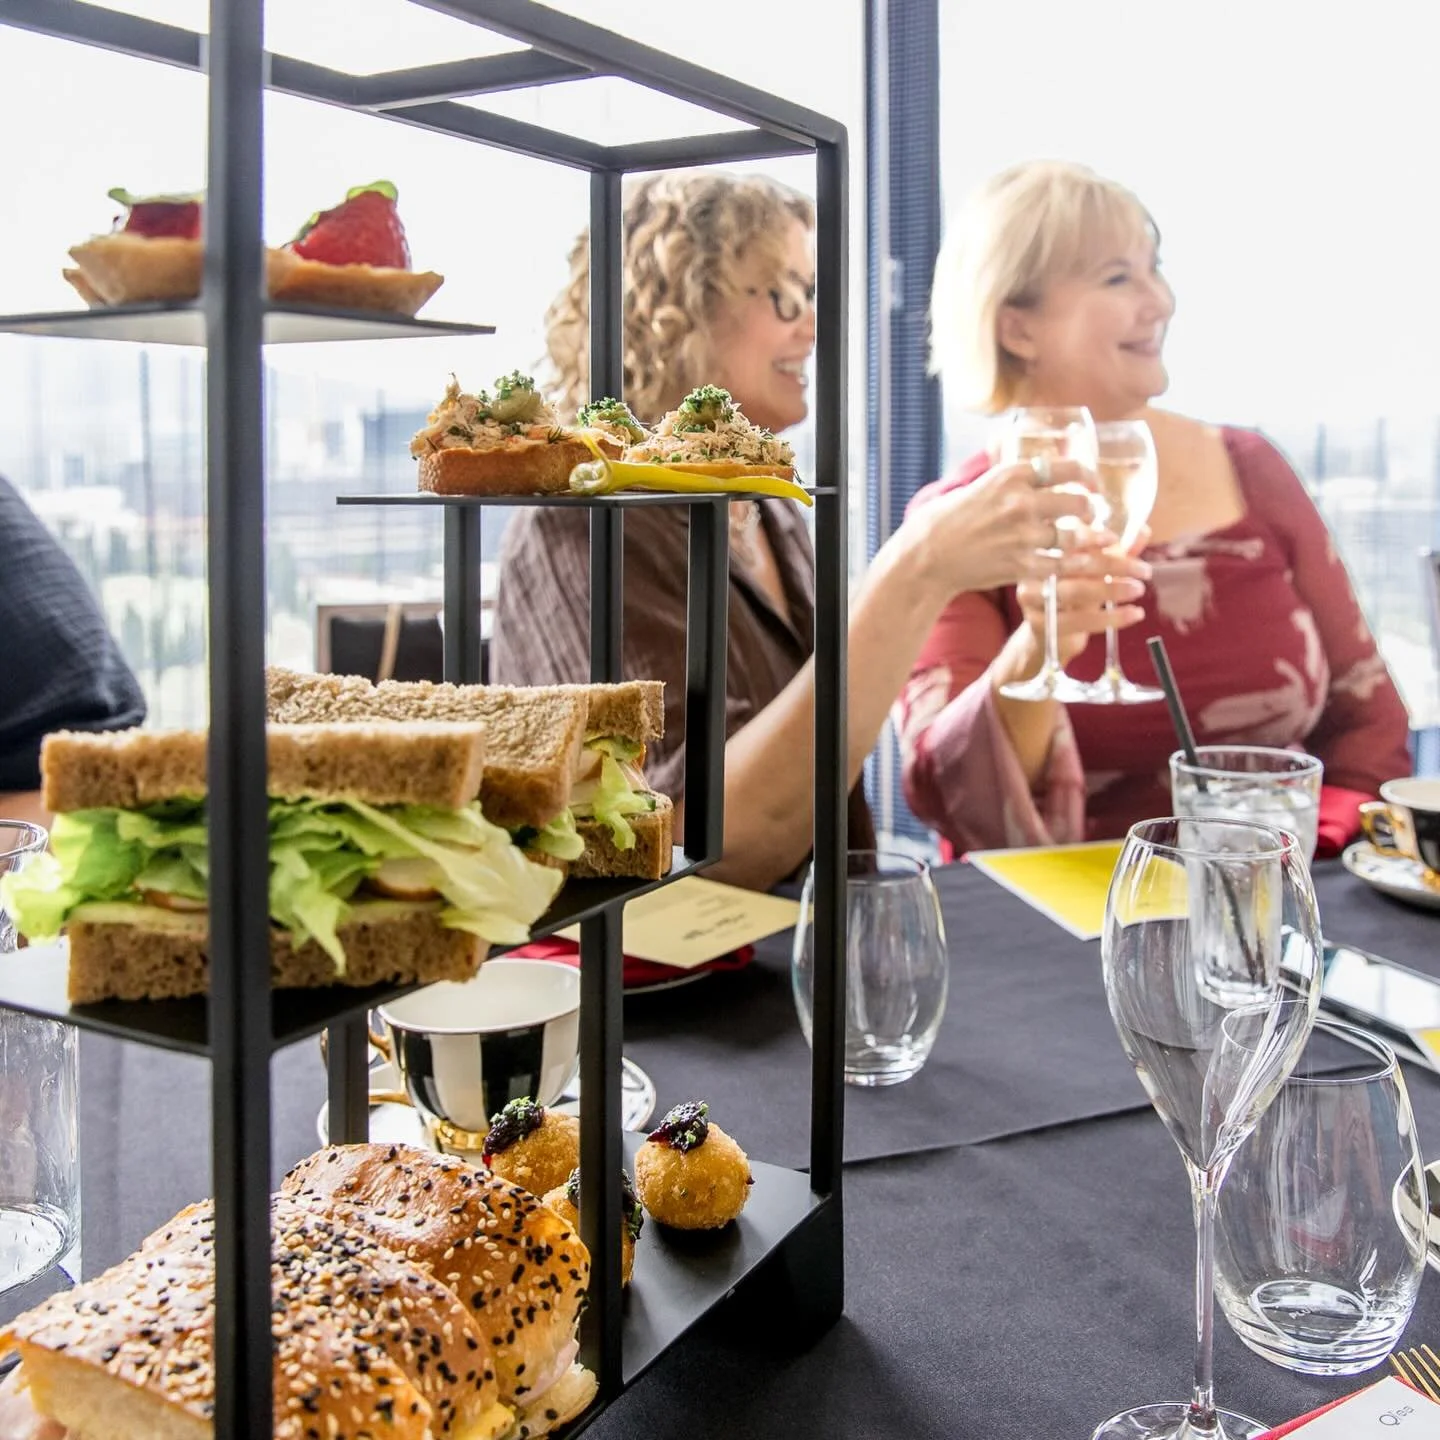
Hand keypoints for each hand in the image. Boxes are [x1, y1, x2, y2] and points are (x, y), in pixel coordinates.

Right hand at [903, 460, 1107, 600]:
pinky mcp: (1021, 565)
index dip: (1086, 475)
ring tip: (1088, 539)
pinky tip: (1078, 562)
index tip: (1091, 482)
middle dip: (1089, 509)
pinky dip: (1072, 564)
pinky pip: (1061, 564)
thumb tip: (1018, 455)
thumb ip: (1004, 475)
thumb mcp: (977, 485)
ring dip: (1085, 538)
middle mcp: (1021, 502)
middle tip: (1090, 513)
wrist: (926, 557)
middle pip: (1078, 502)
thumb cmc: (944, 520)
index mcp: (1010, 476)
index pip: (1066, 468)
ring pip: (1073, 536)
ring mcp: (1023, 536)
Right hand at [1016, 542, 1152, 664]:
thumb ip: (1117, 552)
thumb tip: (1142, 531)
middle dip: (1111, 564)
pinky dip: (1109, 618)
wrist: (1049, 634)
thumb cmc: (1074, 596)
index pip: (1066, 536)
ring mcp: (1031, 597)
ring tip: (1138, 590)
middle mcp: (1031, 569)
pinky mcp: (1038, 623)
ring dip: (1111, 590)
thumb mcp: (1095, 571)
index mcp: (1043, 548)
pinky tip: (1132, 614)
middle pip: (1072, 563)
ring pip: (1075, 591)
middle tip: (1143, 571)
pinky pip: (1077, 620)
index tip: (1116, 540)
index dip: (1091, 536)